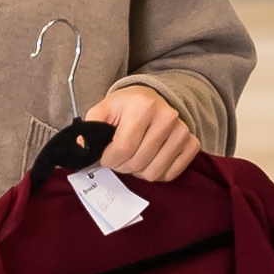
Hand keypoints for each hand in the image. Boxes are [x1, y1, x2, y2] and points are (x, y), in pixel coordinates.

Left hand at [85, 81, 202, 183]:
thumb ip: (89, 127)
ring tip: (134, 157)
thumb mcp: (104, 109)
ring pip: (154, 173)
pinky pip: (170, 174)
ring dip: (138, 171)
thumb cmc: (125, 107)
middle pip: (138, 163)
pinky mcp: (192, 143)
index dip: (109, 160)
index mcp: (143, 106)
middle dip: (122, 166)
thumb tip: (81, 147)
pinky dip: (156, 173)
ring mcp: (182, 131)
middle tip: (119, 157)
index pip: (123, 149)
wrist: (151, 99)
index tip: (106, 156)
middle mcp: (167, 117)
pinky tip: (150, 160)